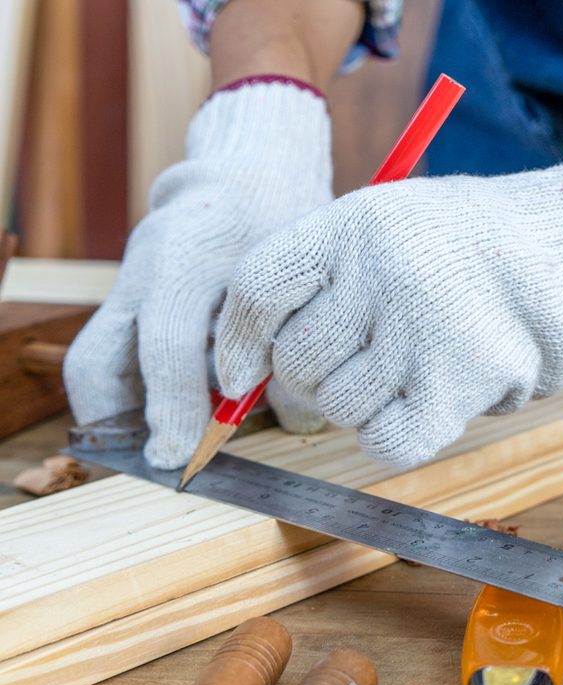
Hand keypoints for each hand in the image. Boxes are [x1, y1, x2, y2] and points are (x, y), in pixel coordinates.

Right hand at [63, 81, 333, 467]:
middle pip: (99, 359)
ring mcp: (127, 284)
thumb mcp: (297, 278)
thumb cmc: (283, 230)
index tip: (182, 453)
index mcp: (191, 254)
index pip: (166, 341)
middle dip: (125, 421)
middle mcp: (144, 270)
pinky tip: (169, 419)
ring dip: (121, 415)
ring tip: (164, 446)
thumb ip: (295, 347)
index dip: (175, 404)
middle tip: (165, 461)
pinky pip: (107, 357)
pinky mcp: (124, 299)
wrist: (249, 177)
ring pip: (94, 363)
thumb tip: (300, 422)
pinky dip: (131, 396)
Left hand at [215, 150, 562, 466]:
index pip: (256, 289)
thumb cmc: (444, 254)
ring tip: (405, 369)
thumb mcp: (371, 233)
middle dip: (314, 377)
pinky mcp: (460, 385)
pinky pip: (385, 443)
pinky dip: (387, 437)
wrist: (549, 251)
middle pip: (295, 362)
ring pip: (338, 407)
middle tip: (358, 359)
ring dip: (360, 404)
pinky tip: (412, 408)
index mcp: (352, 223)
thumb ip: (305, 286)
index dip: (235, 344)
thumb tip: (231, 382)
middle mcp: (385, 270)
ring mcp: (425, 330)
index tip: (236, 380)